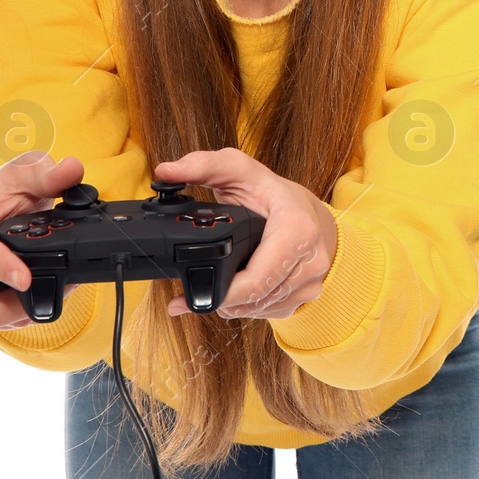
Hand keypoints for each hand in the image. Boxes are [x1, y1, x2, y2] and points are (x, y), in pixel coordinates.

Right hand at [0, 152, 85, 329]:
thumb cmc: (7, 191)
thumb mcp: (29, 173)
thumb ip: (50, 173)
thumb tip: (71, 169)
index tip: (25, 279)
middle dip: (10, 304)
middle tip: (51, 295)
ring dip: (13, 314)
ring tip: (48, 298)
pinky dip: (7, 320)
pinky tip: (30, 307)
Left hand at [156, 148, 338, 319]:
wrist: (310, 213)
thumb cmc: (272, 193)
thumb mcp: (239, 170)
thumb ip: (202, 165)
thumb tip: (166, 171)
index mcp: (298, 229)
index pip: (257, 280)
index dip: (222, 292)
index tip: (191, 294)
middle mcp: (311, 259)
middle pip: (255, 298)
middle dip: (220, 298)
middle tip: (191, 293)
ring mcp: (311, 281)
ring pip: (259, 309)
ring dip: (232, 304)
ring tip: (216, 284)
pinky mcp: (305, 297)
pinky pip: (268, 312)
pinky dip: (247, 305)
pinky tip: (237, 289)